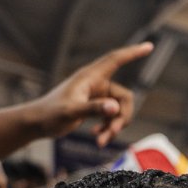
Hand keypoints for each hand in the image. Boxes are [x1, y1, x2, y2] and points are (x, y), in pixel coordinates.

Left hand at [28, 42, 153, 146]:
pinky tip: (97, 137)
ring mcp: (97, 96)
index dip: (133, 53)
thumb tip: (115, 108)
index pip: (116, 60)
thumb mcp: (71, 112)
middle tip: (113, 133)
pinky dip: (108, 129)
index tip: (149, 46)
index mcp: (90, 77)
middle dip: (122, 117)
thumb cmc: (50, 114)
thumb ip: (93, 109)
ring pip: (119, 111)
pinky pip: (112, 117)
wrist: (37, 124)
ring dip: (114, 127)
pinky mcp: (95, 107)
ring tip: (100, 140)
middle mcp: (96, 84)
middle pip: (124, 97)